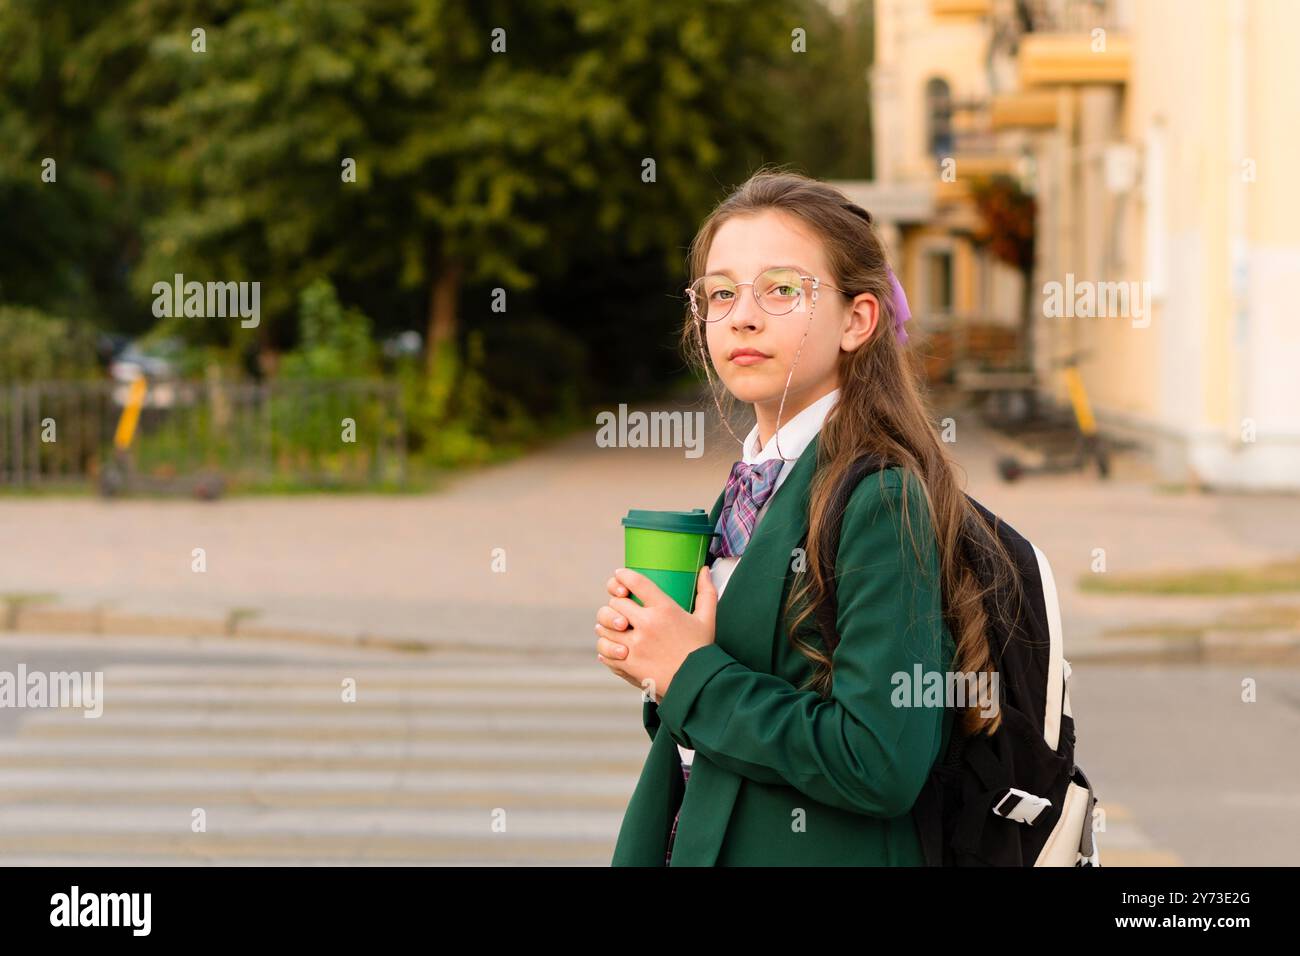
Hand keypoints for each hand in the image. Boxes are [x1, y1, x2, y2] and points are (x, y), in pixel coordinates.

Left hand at [594, 566, 717, 701]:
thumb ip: (706, 592)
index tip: (620, 575)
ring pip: (605, 626)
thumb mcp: (707, 619)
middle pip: (616, 603)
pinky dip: (606, 647)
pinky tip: (612, 646)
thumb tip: (705, 570)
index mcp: (664, 609)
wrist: (698, 684)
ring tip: (614, 626)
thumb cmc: (702, 650)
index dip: (624, 575)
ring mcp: (635, 645)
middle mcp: (647, 624)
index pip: (636, 582)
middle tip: (620, 605)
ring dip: (607, 625)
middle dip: (616, 603)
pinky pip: (605, 650)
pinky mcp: (628, 664)